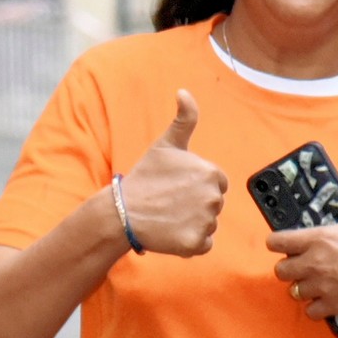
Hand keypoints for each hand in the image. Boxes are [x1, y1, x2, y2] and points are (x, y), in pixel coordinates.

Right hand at [116, 91, 225, 255]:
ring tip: (168, 217)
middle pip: (213, 204)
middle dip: (195, 205)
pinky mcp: (196, 244)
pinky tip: (171, 233)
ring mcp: (205, 222)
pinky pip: (203, 245)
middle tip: (170, 203)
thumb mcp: (165, 144)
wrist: (122, 211)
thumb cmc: (144, 178)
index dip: (195, 186)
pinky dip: (190, 243)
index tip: (176, 187)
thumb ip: (184, 119)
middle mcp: (213, 197)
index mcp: (210, 172)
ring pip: (209, 225)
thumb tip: (184, 92)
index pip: (215, 183)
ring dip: (192, 224)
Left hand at [266, 157, 337, 321]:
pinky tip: (325, 300)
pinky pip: (309, 311)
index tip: (286, 243)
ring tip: (316, 282)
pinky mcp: (331, 306)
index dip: (278, 243)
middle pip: (280, 270)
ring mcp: (321, 286)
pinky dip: (315, 307)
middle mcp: (314, 263)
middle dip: (289, 267)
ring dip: (302, 287)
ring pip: (293, 291)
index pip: (276, 242)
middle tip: (303, 264)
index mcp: (320, 238)